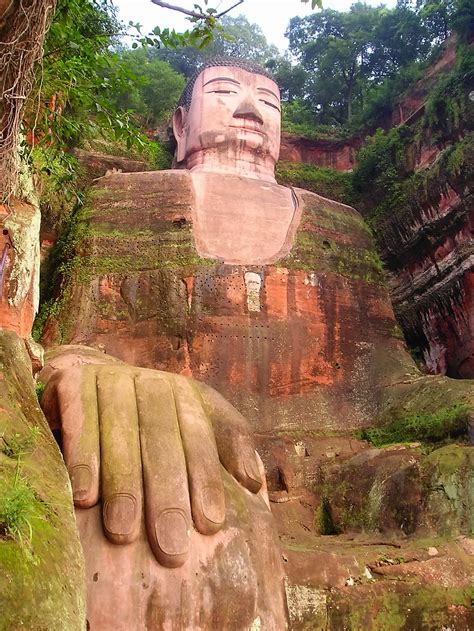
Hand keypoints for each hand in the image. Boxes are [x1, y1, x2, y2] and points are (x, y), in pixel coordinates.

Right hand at [40, 361, 263, 567]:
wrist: (91, 378)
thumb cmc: (148, 418)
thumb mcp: (193, 423)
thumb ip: (227, 446)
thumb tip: (254, 482)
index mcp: (186, 393)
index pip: (201, 435)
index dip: (206, 478)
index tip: (210, 524)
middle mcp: (152, 382)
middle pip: (162, 438)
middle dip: (167, 494)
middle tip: (170, 547)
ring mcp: (112, 378)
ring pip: (121, 433)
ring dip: (123, 484)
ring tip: (125, 534)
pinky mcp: (74, 381)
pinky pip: (80, 422)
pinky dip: (82, 459)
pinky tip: (84, 498)